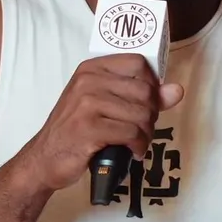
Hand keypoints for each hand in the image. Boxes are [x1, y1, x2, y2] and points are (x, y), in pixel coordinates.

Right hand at [17, 54, 183, 192]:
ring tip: (137, 142)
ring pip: (141, 114)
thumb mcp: (106, 105)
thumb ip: (143, 96)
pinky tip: (132, 152)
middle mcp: (88, 81)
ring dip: (146, 134)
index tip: (148, 102)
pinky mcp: (88, 128)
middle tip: (142, 129)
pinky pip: (132, 133)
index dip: (152, 84)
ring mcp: (86, 104)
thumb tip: (177, 90)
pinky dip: (138, 147)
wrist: (45, 158)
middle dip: (151, 115)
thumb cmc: (76, 130)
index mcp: (92, 69)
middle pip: (145, 91)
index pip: (139, 63)